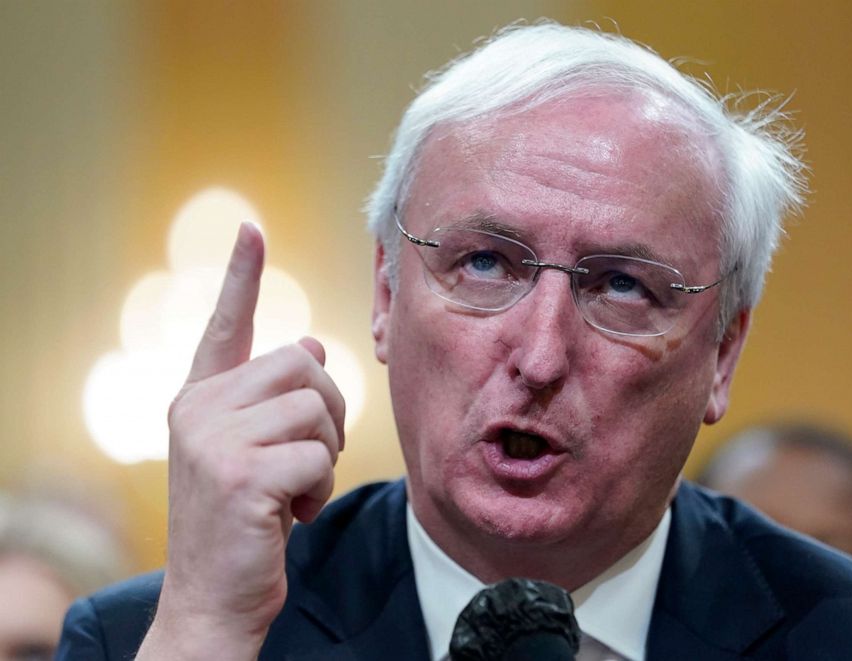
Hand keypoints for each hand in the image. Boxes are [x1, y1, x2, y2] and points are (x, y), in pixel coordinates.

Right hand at [138, 223, 343, 659]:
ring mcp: (213, 441)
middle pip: (302, 365)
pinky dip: (321, 489)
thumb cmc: (243, 523)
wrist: (214, 599)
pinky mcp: (240, 475)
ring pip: (316, 409)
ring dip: (326, 454)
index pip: (225, 325)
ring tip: (295, 490)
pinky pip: (319, 455)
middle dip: (328, 410)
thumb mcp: (254, 453)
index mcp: (199, 399)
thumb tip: (313, 344)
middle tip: (310, 458)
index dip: (242, 277)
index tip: (251, 229)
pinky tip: (294, 514)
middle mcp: (198, 410)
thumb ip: (273, 401)